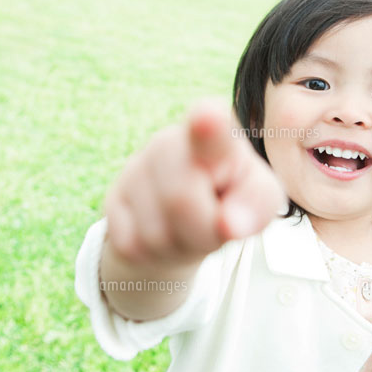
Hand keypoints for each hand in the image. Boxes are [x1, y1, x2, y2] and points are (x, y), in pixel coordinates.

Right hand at [104, 98, 287, 263]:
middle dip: (202, 231)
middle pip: (180, 200)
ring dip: (180, 244)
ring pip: (154, 231)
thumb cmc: (232, 201)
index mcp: (217, 136)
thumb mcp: (258, 199)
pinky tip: (166, 234)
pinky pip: (132, 244)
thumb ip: (255, 205)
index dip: (208, 125)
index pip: (210, 129)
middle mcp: (169, 142)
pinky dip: (155, 254)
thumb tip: (229, 226)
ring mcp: (136, 168)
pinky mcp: (113, 199)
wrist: (188, 222)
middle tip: (217, 226)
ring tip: (190, 229)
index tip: (208, 117)